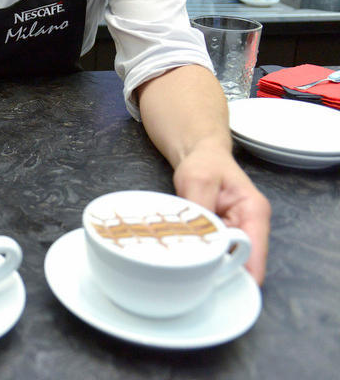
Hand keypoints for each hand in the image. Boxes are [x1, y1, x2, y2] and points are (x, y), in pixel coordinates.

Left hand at [172, 142, 270, 283]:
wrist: (199, 155)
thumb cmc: (204, 163)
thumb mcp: (198, 181)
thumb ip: (201, 209)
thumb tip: (199, 240)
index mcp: (254, 212)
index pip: (255, 251)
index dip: (243, 273)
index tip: (223, 286)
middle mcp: (251, 226)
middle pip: (243, 261)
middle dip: (223, 272)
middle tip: (197, 280)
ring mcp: (237, 232)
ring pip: (228, 259)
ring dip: (211, 264)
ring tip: (188, 270)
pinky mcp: (223, 234)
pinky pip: (215, 251)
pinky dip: (203, 255)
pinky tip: (187, 258)